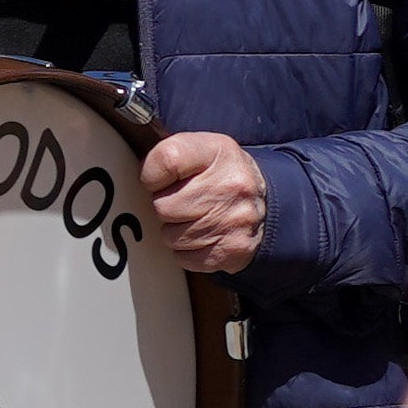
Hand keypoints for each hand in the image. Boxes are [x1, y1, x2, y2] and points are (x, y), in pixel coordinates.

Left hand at [142, 130, 270, 272]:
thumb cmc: (222, 176)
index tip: (157, 180)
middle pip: (163, 206)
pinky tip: (202, 235)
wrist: (268, 205)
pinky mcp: (232, 250)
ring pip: (170, 236)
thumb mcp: (203, 149)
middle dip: (165, 206)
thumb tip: (139, 176)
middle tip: (182, 202)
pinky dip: (187, 250)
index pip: (167, 159)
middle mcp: (230, 185)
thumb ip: (169, 154)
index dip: (152, 175)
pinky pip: (184, 257)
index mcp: (218, 152)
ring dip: (175, 230)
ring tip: (194, 217)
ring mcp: (234, 220)